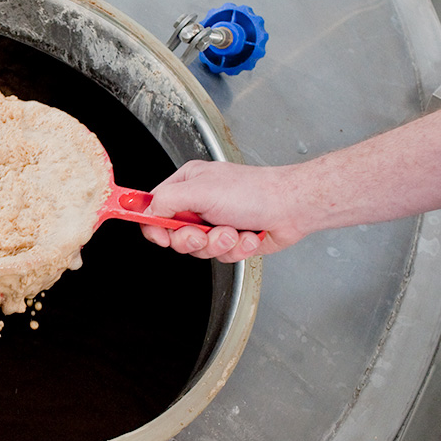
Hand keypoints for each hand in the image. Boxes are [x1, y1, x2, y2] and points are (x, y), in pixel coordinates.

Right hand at [139, 160, 306, 262]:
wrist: (291, 207)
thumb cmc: (254, 192)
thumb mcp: (201, 190)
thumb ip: (167, 200)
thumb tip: (148, 212)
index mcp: (186, 184)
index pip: (154, 208)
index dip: (154, 226)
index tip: (162, 236)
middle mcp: (198, 203)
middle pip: (174, 235)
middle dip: (193, 239)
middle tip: (204, 232)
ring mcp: (214, 222)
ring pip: (198, 249)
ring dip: (219, 244)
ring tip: (234, 230)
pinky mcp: (230, 239)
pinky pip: (220, 255)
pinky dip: (236, 248)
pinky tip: (248, 234)